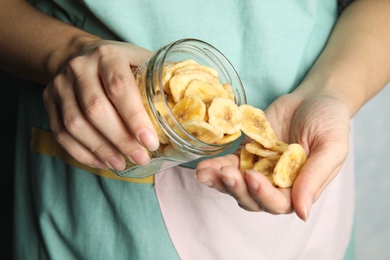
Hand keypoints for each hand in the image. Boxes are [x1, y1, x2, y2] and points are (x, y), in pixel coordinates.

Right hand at [43, 40, 158, 170]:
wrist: (80, 55)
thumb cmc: (120, 63)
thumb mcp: (141, 60)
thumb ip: (161, 78)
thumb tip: (192, 100)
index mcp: (108, 55)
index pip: (119, 88)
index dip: (135, 118)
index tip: (151, 143)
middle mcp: (80, 68)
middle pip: (96, 110)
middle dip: (120, 140)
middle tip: (140, 158)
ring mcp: (60, 84)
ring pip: (75, 124)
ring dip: (101, 150)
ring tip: (121, 164)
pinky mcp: (48, 100)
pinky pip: (61, 133)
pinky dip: (82, 152)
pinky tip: (102, 162)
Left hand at [196, 91, 349, 219]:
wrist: (314, 97)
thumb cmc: (329, 122)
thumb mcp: (331, 148)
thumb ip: (315, 178)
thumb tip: (302, 214)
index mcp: (298, 188)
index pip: (278, 203)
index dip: (263, 195)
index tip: (253, 177)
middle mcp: (276, 183)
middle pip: (251, 198)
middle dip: (237, 189)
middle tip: (226, 174)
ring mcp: (258, 168)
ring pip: (236, 184)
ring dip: (219, 181)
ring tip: (203, 173)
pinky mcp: (246, 152)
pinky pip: (229, 162)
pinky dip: (216, 165)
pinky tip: (203, 165)